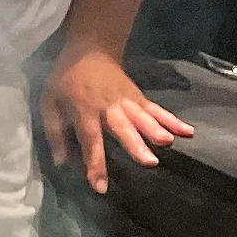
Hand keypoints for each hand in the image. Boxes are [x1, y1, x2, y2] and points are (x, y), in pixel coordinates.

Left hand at [40, 43, 194, 194]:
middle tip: (149, 162)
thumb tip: (60, 162)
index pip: (90, 140)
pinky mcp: (138, 97)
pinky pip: (156, 109)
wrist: (90, 49)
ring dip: (156, 129)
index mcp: (83, 109)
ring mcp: (126, 100)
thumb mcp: (48, 101)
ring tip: (168, 143)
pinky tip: (188, 132)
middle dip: (136, 144)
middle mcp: (108, 107)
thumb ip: (54, 131)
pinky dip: (172, 120)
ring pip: (142, 117)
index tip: (100, 186)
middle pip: (123, 127)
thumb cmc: (66, 79)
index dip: (95, 163)